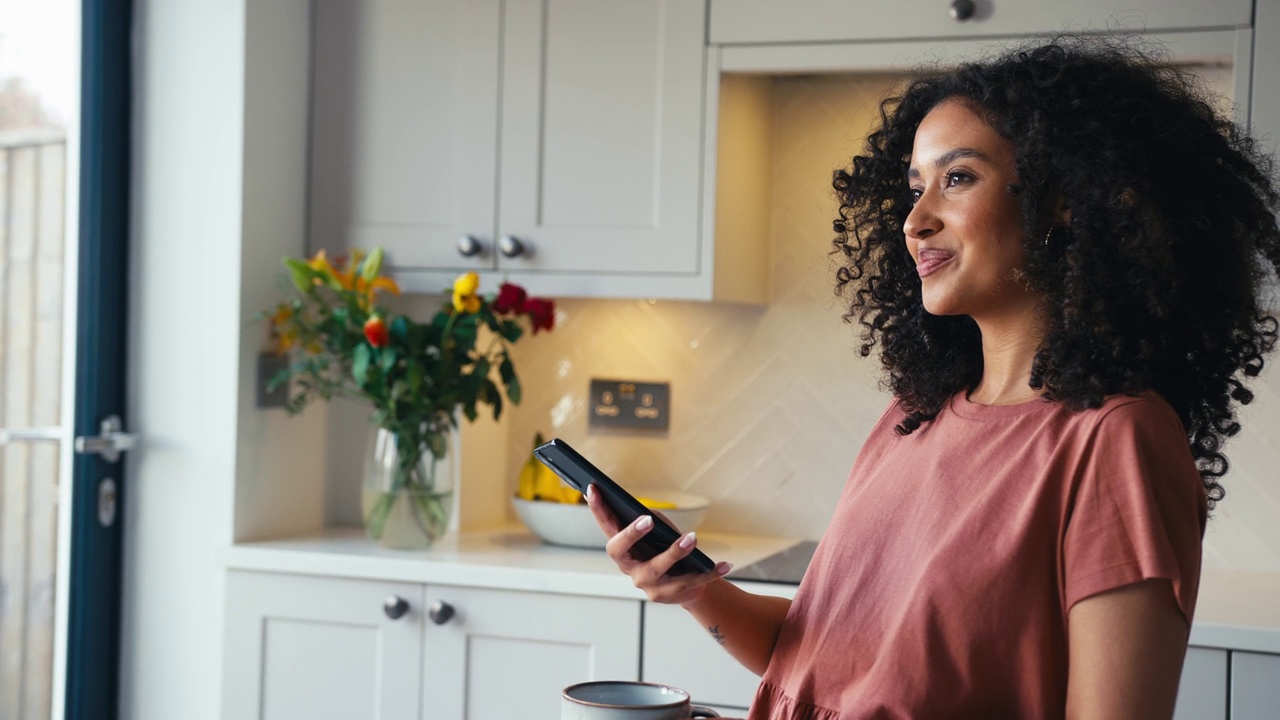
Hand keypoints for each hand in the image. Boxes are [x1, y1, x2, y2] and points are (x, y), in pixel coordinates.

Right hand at [585, 484, 732, 604]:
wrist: (687, 585)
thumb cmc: (667, 548)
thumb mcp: (658, 531)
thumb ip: (649, 520)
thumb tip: (645, 514)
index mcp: (622, 546)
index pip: (605, 524)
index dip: (596, 507)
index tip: (593, 487)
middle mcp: (627, 565)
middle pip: (620, 550)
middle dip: (632, 534)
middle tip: (648, 519)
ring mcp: (644, 582)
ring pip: (657, 568)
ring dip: (675, 552)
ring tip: (692, 538)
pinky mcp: (665, 595)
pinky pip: (688, 582)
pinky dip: (709, 572)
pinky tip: (725, 565)